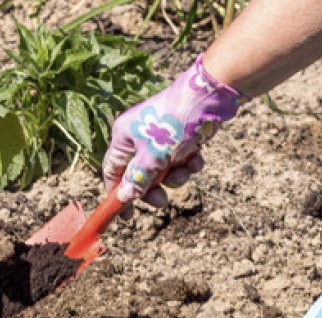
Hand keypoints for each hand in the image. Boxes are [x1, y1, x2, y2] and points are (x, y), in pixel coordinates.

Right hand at [103, 55, 246, 214]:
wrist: (208, 97)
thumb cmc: (173, 125)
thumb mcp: (152, 158)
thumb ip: (137, 180)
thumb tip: (123, 197)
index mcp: (123, 137)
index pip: (112, 172)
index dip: (118, 195)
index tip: (127, 215)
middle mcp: (138, 136)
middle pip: (140, 174)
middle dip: (153, 188)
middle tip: (162, 200)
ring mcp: (160, 136)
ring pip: (163, 169)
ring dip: (175, 176)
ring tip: (185, 170)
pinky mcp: (180, 135)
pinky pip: (180, 159)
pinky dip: (188, 163)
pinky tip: (197, 159)